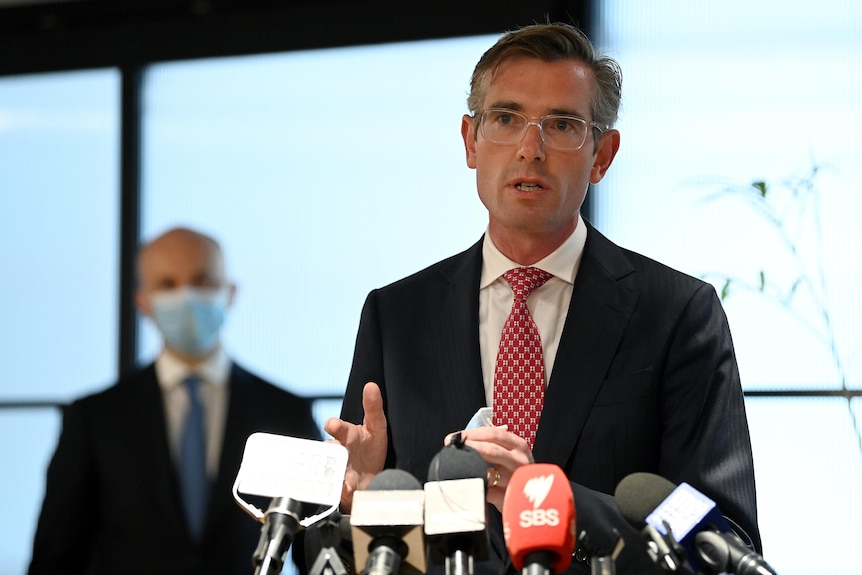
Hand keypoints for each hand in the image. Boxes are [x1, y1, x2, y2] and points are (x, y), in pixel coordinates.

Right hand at [324, 382, 387, 512]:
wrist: (373, 479)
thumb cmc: (371, 449)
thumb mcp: (377, 427)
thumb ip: (374, 407)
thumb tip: (371, 385)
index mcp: (347, 436)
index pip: (337, 428)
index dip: (334, 426)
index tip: (332, 425)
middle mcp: (339, 452)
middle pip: (329, 450)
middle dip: (329, 451)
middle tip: (333, 451)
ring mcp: (338, 471)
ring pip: (330, 470)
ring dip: (336, 472)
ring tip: (344, 477)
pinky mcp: (341, 490)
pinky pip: (338, 490)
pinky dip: (343, 490)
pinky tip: (348, 488)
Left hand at [445, 425, 533, 510]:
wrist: (525, 498)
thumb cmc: (510, 471)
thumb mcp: (507, 453)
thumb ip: (488, 444)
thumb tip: (458, 439)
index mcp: (518, 445)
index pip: (493, 434)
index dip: (471, 434)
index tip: (454, 437)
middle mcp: (519, 461)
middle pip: (491, 450)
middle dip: (469, 447)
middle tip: (452, 448)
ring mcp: (514, 480)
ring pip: (488, 472)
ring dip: (470, 468)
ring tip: (456, 466)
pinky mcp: (507, 497)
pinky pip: (485, 491)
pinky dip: (473, 486)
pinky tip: (464, 483)